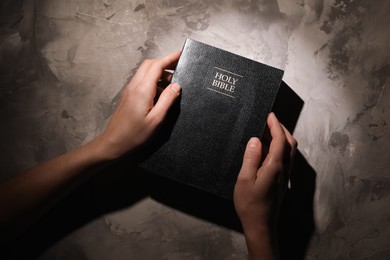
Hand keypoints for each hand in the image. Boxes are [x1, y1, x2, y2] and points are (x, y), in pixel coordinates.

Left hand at [97, 51, 181, 159]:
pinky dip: (153, 80)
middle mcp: (134, 86)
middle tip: (179, 67)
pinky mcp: (128, 96)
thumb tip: (177, 85)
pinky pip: (142, 81)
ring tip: (173, 82)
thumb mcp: (156, 120)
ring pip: (145, 72)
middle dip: (164, 63)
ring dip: (159, 72)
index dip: (169, 58)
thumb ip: (167, 100)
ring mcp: (129, 91)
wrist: (113, 143)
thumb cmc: (134, 135)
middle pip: (149, 65)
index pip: (156, 66)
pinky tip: (161, 92)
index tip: (180, 54)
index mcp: (142, 90)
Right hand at [234, 112, 296, 258]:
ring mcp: (285, 176)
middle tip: (269, 121)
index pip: (279, 139)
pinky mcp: (283, 181)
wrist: (261, 225)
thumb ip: (250, 157)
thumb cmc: (250, 204)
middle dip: (281, 129)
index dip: (275, 125)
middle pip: (289, 143)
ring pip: (290, 151)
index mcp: (275, 166)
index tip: (269, 115)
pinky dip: (280, 148)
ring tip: (267, 133)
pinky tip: (268, 151)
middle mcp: (284, 169)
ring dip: (282, 138)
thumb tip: (255, 139)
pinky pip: (286, 159)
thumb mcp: (244, 179)